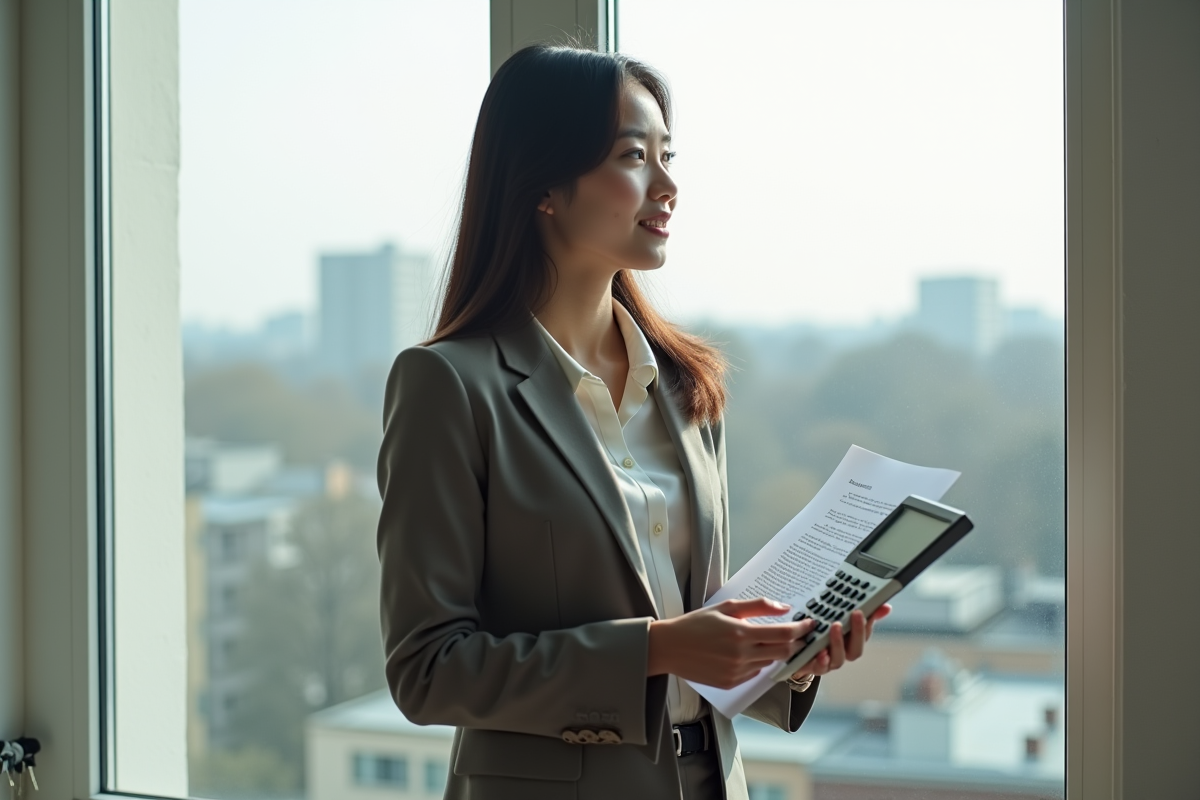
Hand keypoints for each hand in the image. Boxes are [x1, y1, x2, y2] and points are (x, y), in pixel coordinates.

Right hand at [648, 598, 815, 689]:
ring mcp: (737, 672)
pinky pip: (755, 674)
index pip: (784, 634)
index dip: (801, 629)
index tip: (810, 624)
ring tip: (766, 641)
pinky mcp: (731, 683)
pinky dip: (757, 663)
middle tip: (798, 635)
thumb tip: (784, 608)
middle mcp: (742, 656)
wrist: (669, 648)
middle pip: (783, 652)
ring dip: (774, 652)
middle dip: (795, 644)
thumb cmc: (696, 624)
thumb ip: (758, 606)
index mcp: (741, 633)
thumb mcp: (726, 607)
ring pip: (770, 663)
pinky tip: (747, 653)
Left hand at [789, 603, 890, 681]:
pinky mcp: (815, 667)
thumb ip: (861, 611)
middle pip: (856, 649)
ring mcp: (830, 661)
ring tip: (835, 627)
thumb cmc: (820, 631)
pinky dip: (822, 661)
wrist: (797, 648)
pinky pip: (821, 668)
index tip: (865, 610)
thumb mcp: (836, 615)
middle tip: (856, 614)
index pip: (865, 634)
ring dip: (839, 643)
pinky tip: (821, 653)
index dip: (867, 624)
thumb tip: (886, 607)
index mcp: (850, 640)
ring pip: (839, 659)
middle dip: (858, 632)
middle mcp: (843, 652)